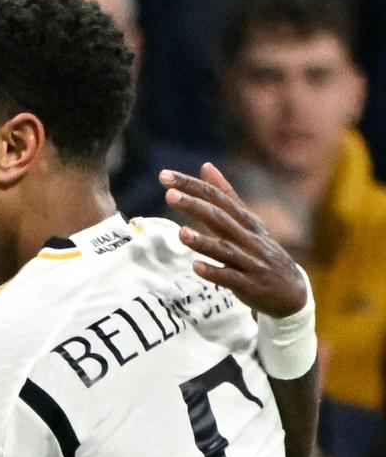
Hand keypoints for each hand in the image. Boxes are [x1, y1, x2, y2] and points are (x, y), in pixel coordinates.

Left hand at [161, 163, 307, 317]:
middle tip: (169, 195)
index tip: (164, 175)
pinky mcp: (249, 285)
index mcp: (245, 221)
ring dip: (202, 241)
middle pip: (219, 218)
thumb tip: (206, 165)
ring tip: (181, 232)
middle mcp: (248, 238)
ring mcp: (250, 261)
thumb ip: (226, 195)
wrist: (292, 291)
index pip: (216, 197)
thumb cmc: (261, 252)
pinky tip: (196, 267)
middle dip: (195, 206)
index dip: (192, 186)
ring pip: (224, 249)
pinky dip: (214, 272)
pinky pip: (230, 278)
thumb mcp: (246, 222)